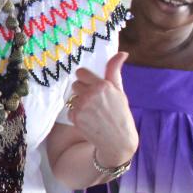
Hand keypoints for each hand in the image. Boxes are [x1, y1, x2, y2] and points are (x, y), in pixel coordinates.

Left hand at [66, 52, 137, 167]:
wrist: (118, 140)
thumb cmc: (120, 113)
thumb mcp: (119, 90)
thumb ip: (114, 71)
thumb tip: (122, 53)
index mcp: (102, 85)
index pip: (80, 73)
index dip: (86, 79)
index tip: (91, 85)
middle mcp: (90, 95)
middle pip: (75, 84)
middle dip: (83, 91)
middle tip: (95, 101)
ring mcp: (82, 107)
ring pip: (72, 97)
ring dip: (80, 103)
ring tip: (93, 111)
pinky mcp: (75, 118)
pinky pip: (70, 109)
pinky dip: (77, 114)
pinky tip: (89, 119)